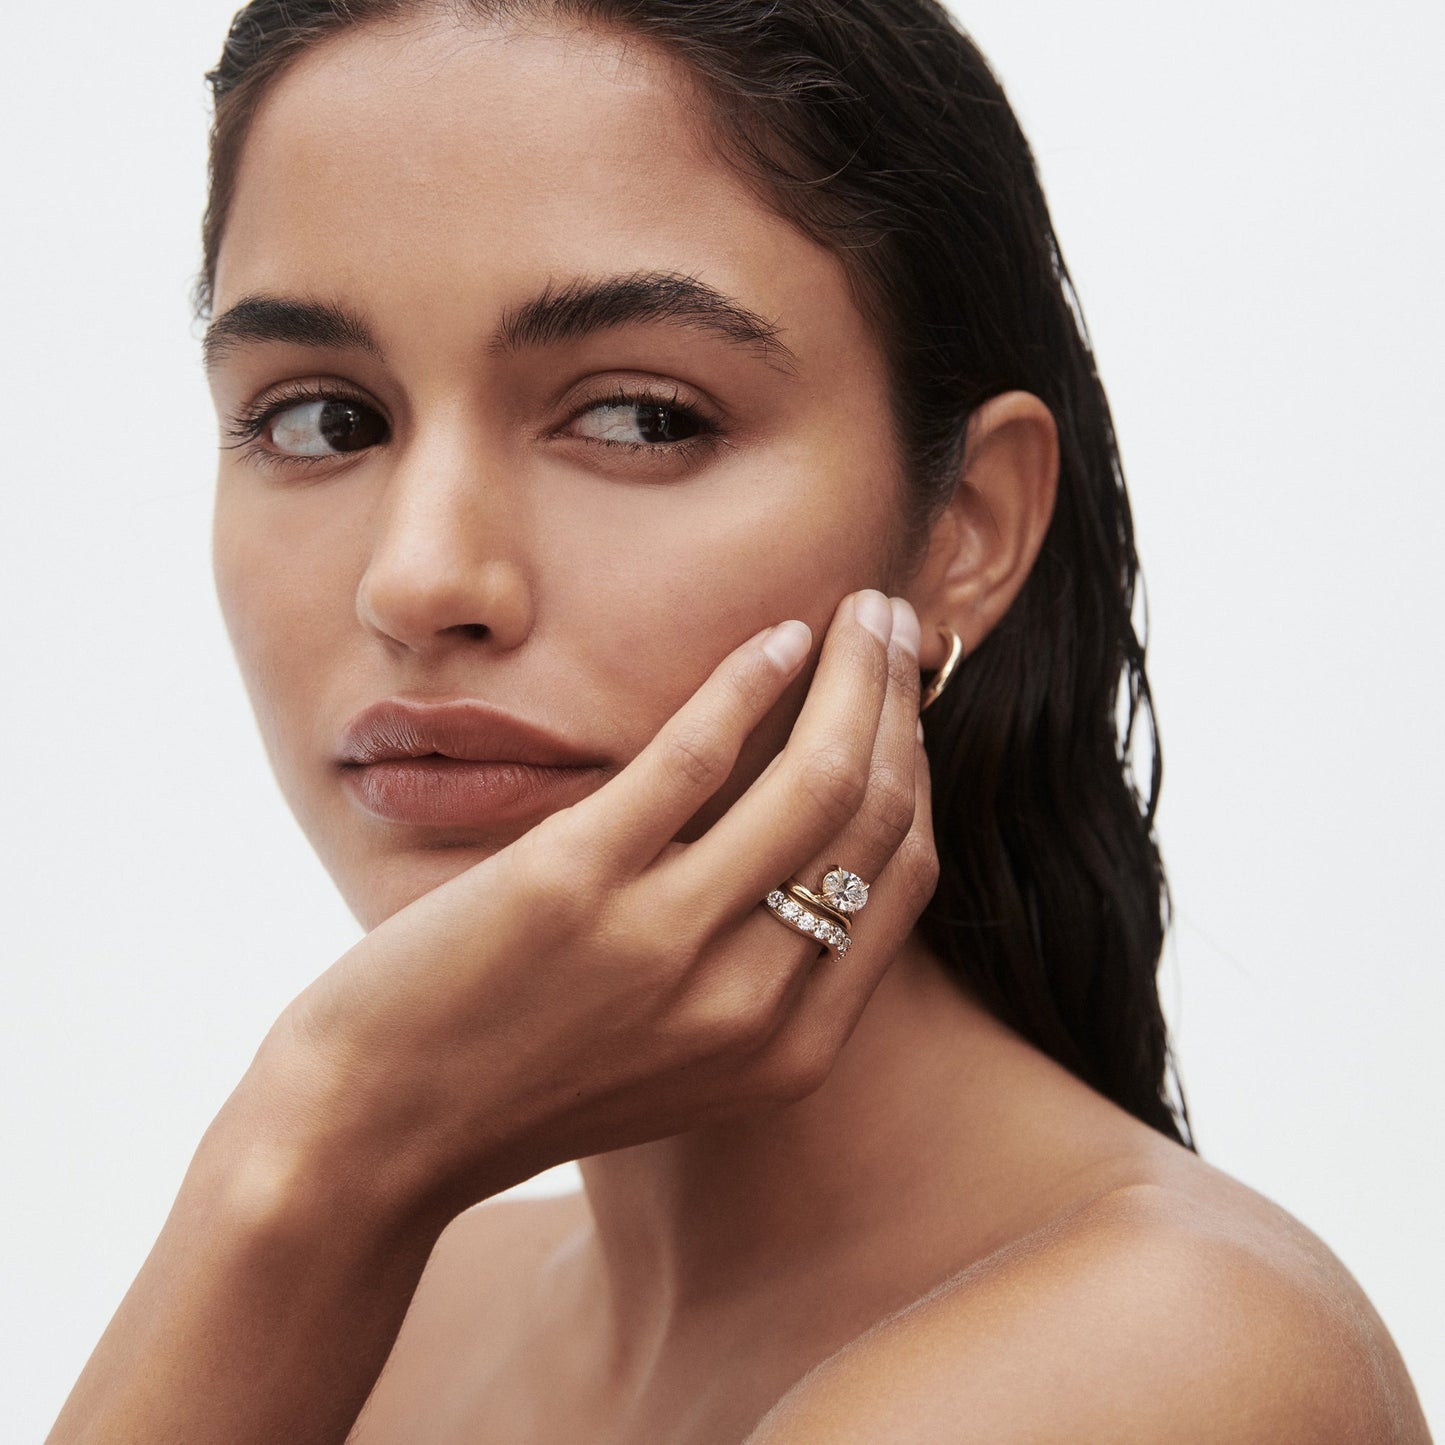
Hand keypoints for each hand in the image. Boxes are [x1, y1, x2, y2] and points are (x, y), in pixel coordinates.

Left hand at [253, 588, 936, 1224]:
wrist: (373, 1135)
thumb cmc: (517, 1086)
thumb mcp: (674, 1062)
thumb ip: (752, 980)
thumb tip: (803, 855)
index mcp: (787, 1052)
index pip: (903, 880)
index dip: (918, 772)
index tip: (905, 706)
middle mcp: (747, 1005)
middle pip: (875, 819)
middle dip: (900, 707)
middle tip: (897, 629)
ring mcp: (664, 943)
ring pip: (815, 780)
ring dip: (854, 676)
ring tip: (861, 610)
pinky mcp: (574, 883)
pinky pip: (694, 757)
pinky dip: (750, 682)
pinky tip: (776, 638)